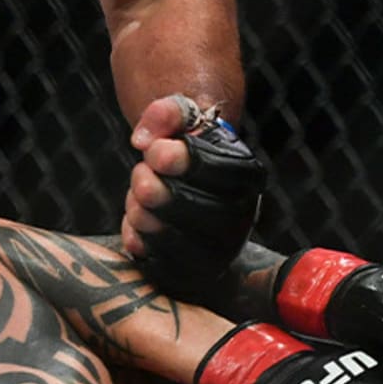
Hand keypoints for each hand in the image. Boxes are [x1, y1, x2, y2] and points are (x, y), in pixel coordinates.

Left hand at [122, 95, 264, 299]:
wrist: (184, 174)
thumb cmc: (182, 141)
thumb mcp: (179, 114)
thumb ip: (166, 111)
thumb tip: (142, 139)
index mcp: (247, 174)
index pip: (221, 171)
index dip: (183, 161)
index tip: (154, 151)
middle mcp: (243, 216)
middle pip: (200, 211)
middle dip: (157, 190)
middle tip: (140, 174)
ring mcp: (221, 249)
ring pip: (179, 243)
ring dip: (144, 215)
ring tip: (136, 195)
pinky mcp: (194, 272)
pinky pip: (161, 265)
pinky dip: (138, 240)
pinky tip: (136, 220)